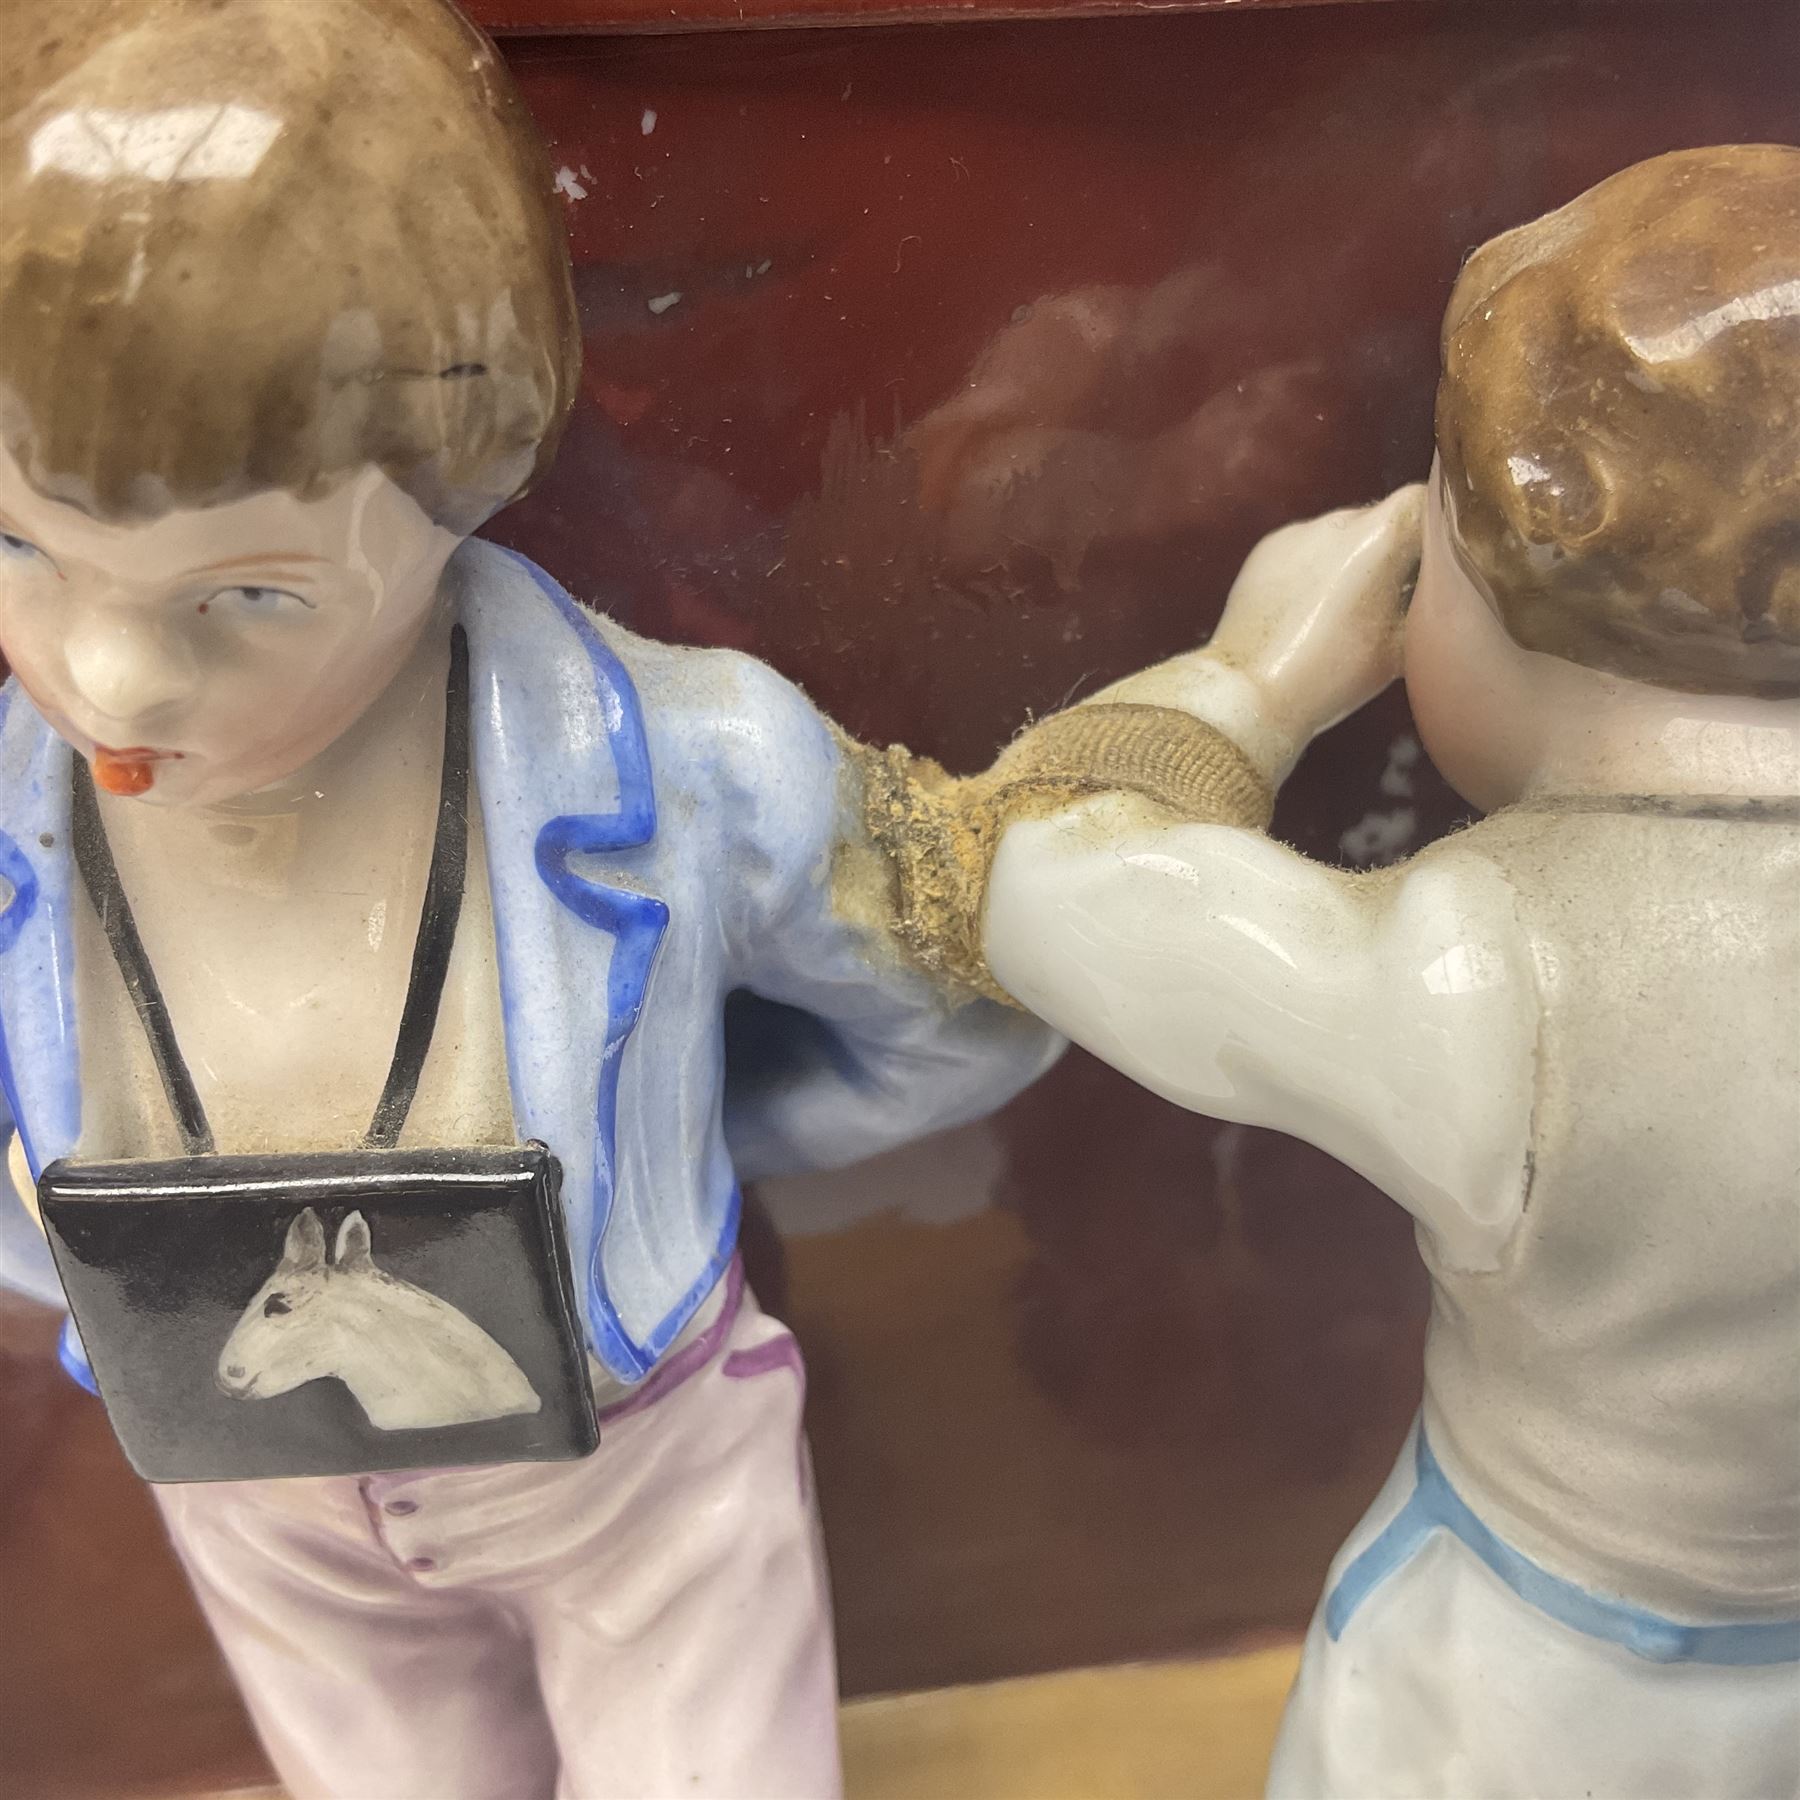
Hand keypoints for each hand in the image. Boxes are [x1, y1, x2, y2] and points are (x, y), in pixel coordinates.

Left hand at [1209, 484, 1423, 744]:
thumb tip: (1441, 579)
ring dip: (1352, 557)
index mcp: (1376, 536)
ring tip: (1346, 607)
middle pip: (1380, 516)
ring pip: (1341, 532)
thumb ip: (1428, 598)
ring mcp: (1295, 533)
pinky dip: (1315, 567)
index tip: (1433, 561)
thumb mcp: (1403, 642)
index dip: (1432, 527)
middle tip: (1393, 594)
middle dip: (1391, 548)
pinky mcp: (1266, 548)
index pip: (1422, 499)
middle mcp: (1334, 522)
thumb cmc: (1333, 675)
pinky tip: (1310, 607)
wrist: (1252, 693)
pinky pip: (1305, 547)